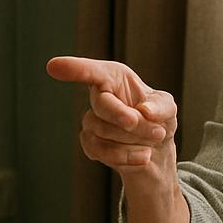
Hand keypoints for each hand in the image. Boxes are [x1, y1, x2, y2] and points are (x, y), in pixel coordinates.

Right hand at [46, 56, 177, 182]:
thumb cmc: (158, 122)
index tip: (54, 66)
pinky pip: (101, 150)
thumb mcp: (168, 109)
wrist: (156, 153)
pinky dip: (127, 156)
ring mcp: (91, 120)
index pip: (92, 71)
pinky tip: (143, 156)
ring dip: (135, 139)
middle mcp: (99, 95)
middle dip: (128, 119)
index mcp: (114, 78)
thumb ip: (161, 106)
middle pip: (102, 104)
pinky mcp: (90, 143)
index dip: (75, 69)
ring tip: (154, 140)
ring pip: (103, 130)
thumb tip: (143, 111)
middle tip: (156, 131)